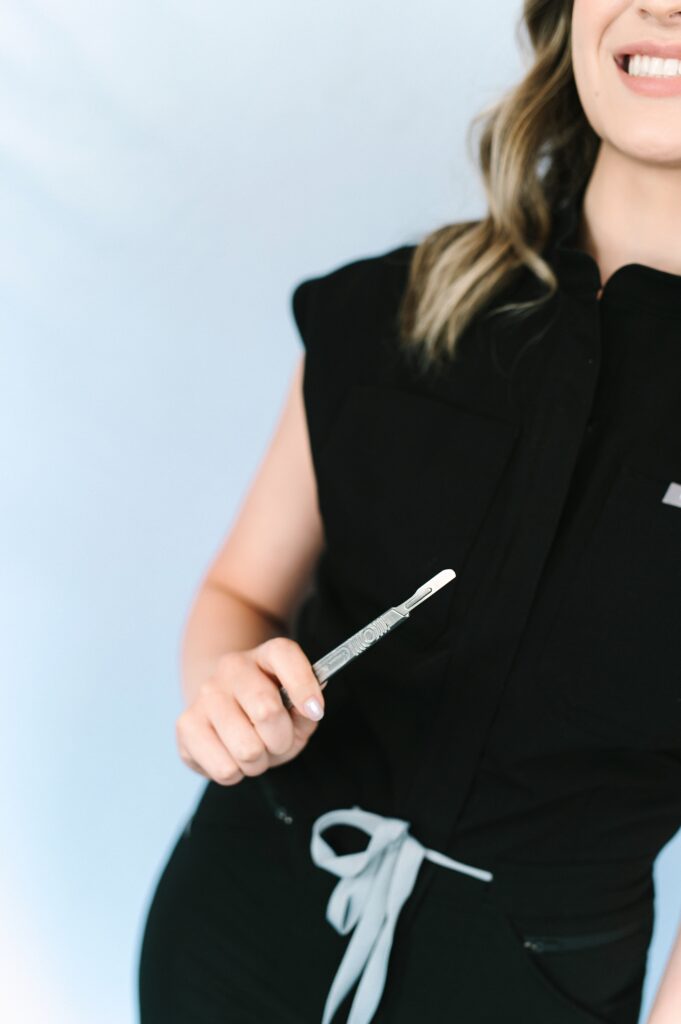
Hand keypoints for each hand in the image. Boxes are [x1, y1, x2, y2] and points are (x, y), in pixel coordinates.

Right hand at [175, 637, 324, 784]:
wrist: (222, 709)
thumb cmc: (268, 711)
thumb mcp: (297, 709)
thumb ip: (308, 711)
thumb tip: (310, 710)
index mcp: (266, 654)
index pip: (285, 655)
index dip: (304, 686)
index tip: (315, 711)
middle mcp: (232, 667)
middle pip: (266, 711)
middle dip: (282, 740)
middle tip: (278, 742)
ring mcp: (205, 694)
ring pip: (247, 749)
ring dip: (259, 762)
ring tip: (255, 751)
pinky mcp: (186, 725)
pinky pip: (224, 769)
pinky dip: (237, 773)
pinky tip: (232, 756)